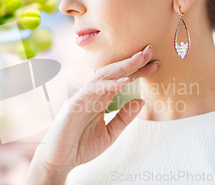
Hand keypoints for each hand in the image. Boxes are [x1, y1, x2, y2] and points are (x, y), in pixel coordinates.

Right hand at [26, 45, 158, 183]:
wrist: (59, 162)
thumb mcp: (110, 134)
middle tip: (149, 51)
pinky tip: (123, 82)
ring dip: (121, 67)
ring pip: (102, 76)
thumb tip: (142, 101)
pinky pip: (91, 90)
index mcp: (99, 101)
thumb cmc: (80, 147)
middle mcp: (90, 95)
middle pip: (112, 73)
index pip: (120, 80)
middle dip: (131, 62)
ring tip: (139, 59)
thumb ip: (124, 118)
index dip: (137, 71)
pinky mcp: (73, 105)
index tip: (155, 64)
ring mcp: (81, 98)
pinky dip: (107, 85)